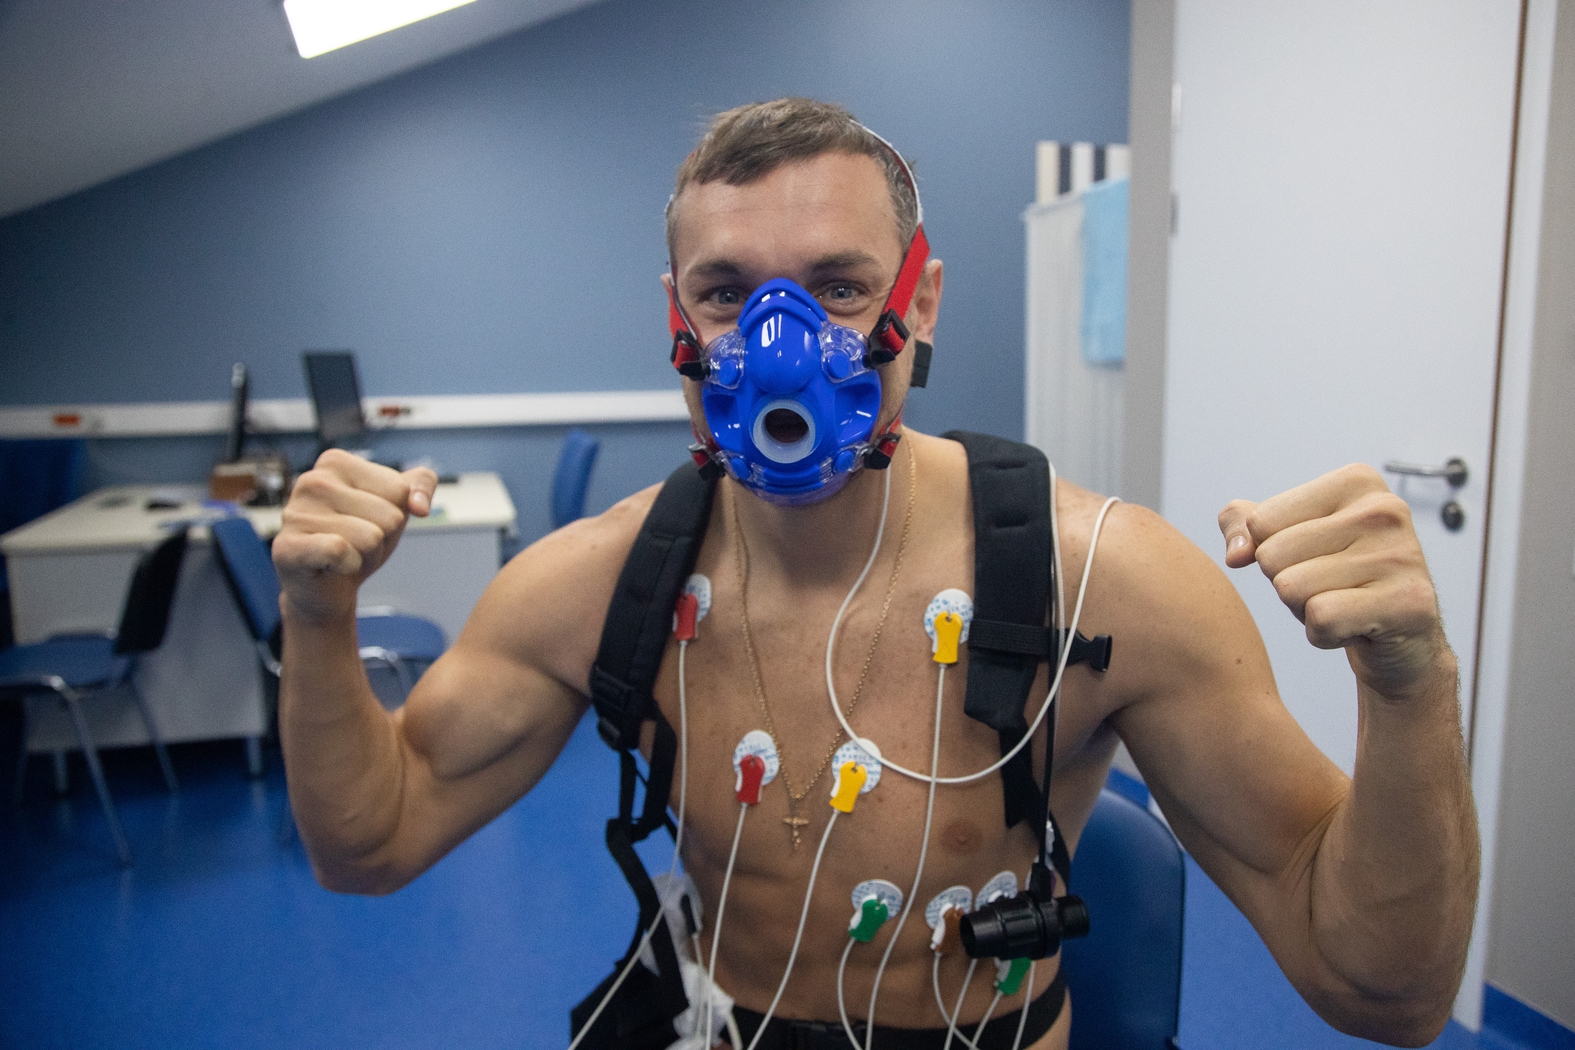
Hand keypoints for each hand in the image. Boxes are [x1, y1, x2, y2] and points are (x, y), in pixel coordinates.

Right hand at [273, 449, 438, 623]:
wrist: (327, 587)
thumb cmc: (360, 540)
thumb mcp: (397, 506)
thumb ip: (420, 486)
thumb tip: (420, 507)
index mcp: (335, 462)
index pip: (400, 490)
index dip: (394, 516)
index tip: (368, 522)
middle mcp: (311, 480)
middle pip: (389, 516)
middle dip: (381, 539)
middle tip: (355, 544)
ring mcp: (294, 513)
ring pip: (370, 537)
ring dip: (366, 556)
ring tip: (343, 556)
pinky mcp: (287, 547)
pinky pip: (341, 552)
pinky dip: (349, 566)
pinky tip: (331, 567)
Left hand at [1217, 464, 1450, 698]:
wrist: (1401, 634)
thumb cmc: (1337, 578)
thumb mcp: (1285, 536)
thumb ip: (1241, 523)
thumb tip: (1235, 554)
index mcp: (1356, 481)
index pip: (1261, 522)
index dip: (1272, 552)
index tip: (1314, 559)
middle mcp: (1383, 510)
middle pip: (1272, 556)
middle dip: (1287, 584)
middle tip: (1329, 588)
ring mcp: (1400, 555)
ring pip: (1291, 589)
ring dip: (1304, 610)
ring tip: (1344, 605)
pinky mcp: (1408, 603)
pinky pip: (1321, 619)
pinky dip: (1324, 634)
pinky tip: (1356, 628)